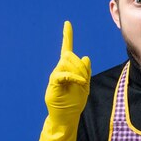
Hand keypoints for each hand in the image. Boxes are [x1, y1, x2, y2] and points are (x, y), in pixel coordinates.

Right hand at [38, 21, 90, 140]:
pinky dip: (74, 76)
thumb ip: (85, 71)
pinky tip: (80, 82)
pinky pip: (64, 73)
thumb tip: (86, 57)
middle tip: (84, 79)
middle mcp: (60, 69)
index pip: (67, 49)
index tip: (67, 23)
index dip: (67, 36)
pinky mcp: (54, 82)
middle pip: (71, 56)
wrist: (65, 116)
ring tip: (81, 84)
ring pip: (68, 62)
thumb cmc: (74, 102)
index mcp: (67, 68)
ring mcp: (56, 75)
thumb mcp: (84, 86)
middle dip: (81, 66)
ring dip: (79, 71)